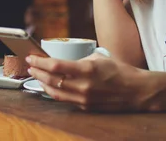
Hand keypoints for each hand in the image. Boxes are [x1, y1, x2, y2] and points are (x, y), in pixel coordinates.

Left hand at [26, 53, 154, 111]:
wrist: (136, 91)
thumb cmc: (119, 71)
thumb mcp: (99, 58)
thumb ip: (79, 60)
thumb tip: (63, 62)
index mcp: (87, 69)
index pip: (55, 66)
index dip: (40, 62)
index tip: (31, 57)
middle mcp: (83, 86)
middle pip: (51, 80)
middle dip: (37, 72)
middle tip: (30, 66)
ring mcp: (84, 99)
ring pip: (54, 93)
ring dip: (42, 83)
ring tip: (36, 76)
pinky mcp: (85, 107)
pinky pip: (65, 99)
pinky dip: (54, 92)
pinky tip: (49, 86)